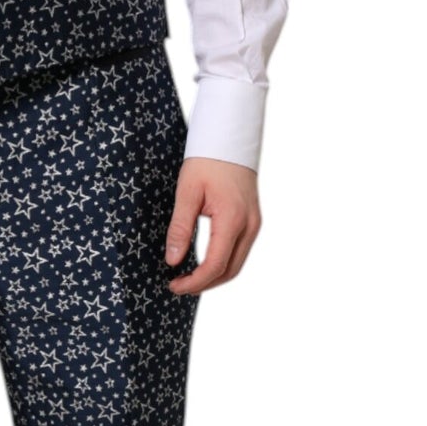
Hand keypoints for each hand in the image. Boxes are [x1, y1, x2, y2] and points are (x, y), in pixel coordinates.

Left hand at [165, 157, 261, 294]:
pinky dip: (222, 263)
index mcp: (233, 219)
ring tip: (188, 278)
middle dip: (204, 284)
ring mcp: (254, 224)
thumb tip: (172, 260)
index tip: (173, 285)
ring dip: (214, 276)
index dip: (194, 281)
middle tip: (178, 286)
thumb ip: (180, 228)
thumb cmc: (207, 161)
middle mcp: (249, 226)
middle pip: (230, 271)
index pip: (215, 265)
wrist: (230, 139)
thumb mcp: (187, 193)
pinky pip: (239, 251)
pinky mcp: (252, 221)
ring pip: (236, 264)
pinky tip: (203, 263)